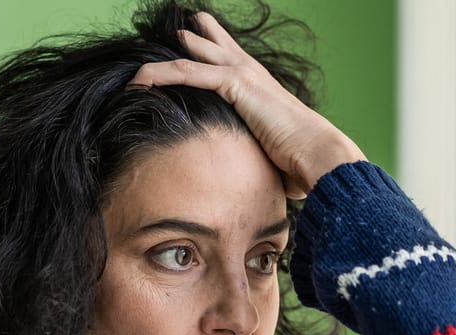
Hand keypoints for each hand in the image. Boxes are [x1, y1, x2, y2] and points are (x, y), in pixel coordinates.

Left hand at [129, 11, 365, 198]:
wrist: (318, 156)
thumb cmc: (298, 162)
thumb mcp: (267, 154)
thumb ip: (252, 154)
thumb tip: (243, 181)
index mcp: (258, 86)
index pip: (228, 59)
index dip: (208, 50)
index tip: (186, 49)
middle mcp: (251, 72)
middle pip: (213, 44)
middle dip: (192, 37)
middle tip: (174, 32)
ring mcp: (244, 73)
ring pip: (191, 56)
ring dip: (161, 62)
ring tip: (137, 69)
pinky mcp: (237, 82)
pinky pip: (188, 72)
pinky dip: (161, 75)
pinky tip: (139, 80)